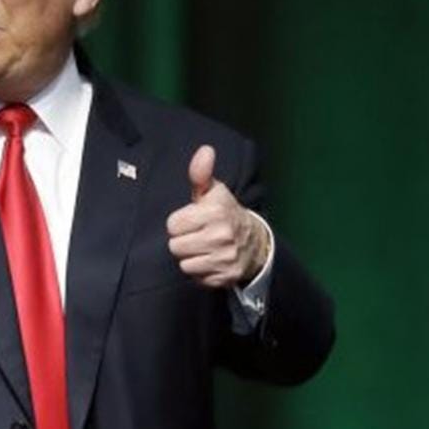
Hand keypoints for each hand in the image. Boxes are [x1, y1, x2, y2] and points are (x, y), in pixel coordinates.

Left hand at [166, 146, 269, 288]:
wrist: (255, 242)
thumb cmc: (225, 213)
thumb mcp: (213, 192)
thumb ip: (201, 173)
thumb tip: (205, 150)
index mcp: (215, 212)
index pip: (173, 225)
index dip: (180, 222)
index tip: (193, 219)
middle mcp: (221, 236)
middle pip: (175, 246)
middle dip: (183, 240)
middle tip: (198, 234)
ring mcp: (224, 259)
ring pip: (184, 263)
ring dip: (191, 257)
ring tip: (204, 247)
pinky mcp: (225, 277)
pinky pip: (196, 277)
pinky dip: (200, 271)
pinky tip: (210, 260)